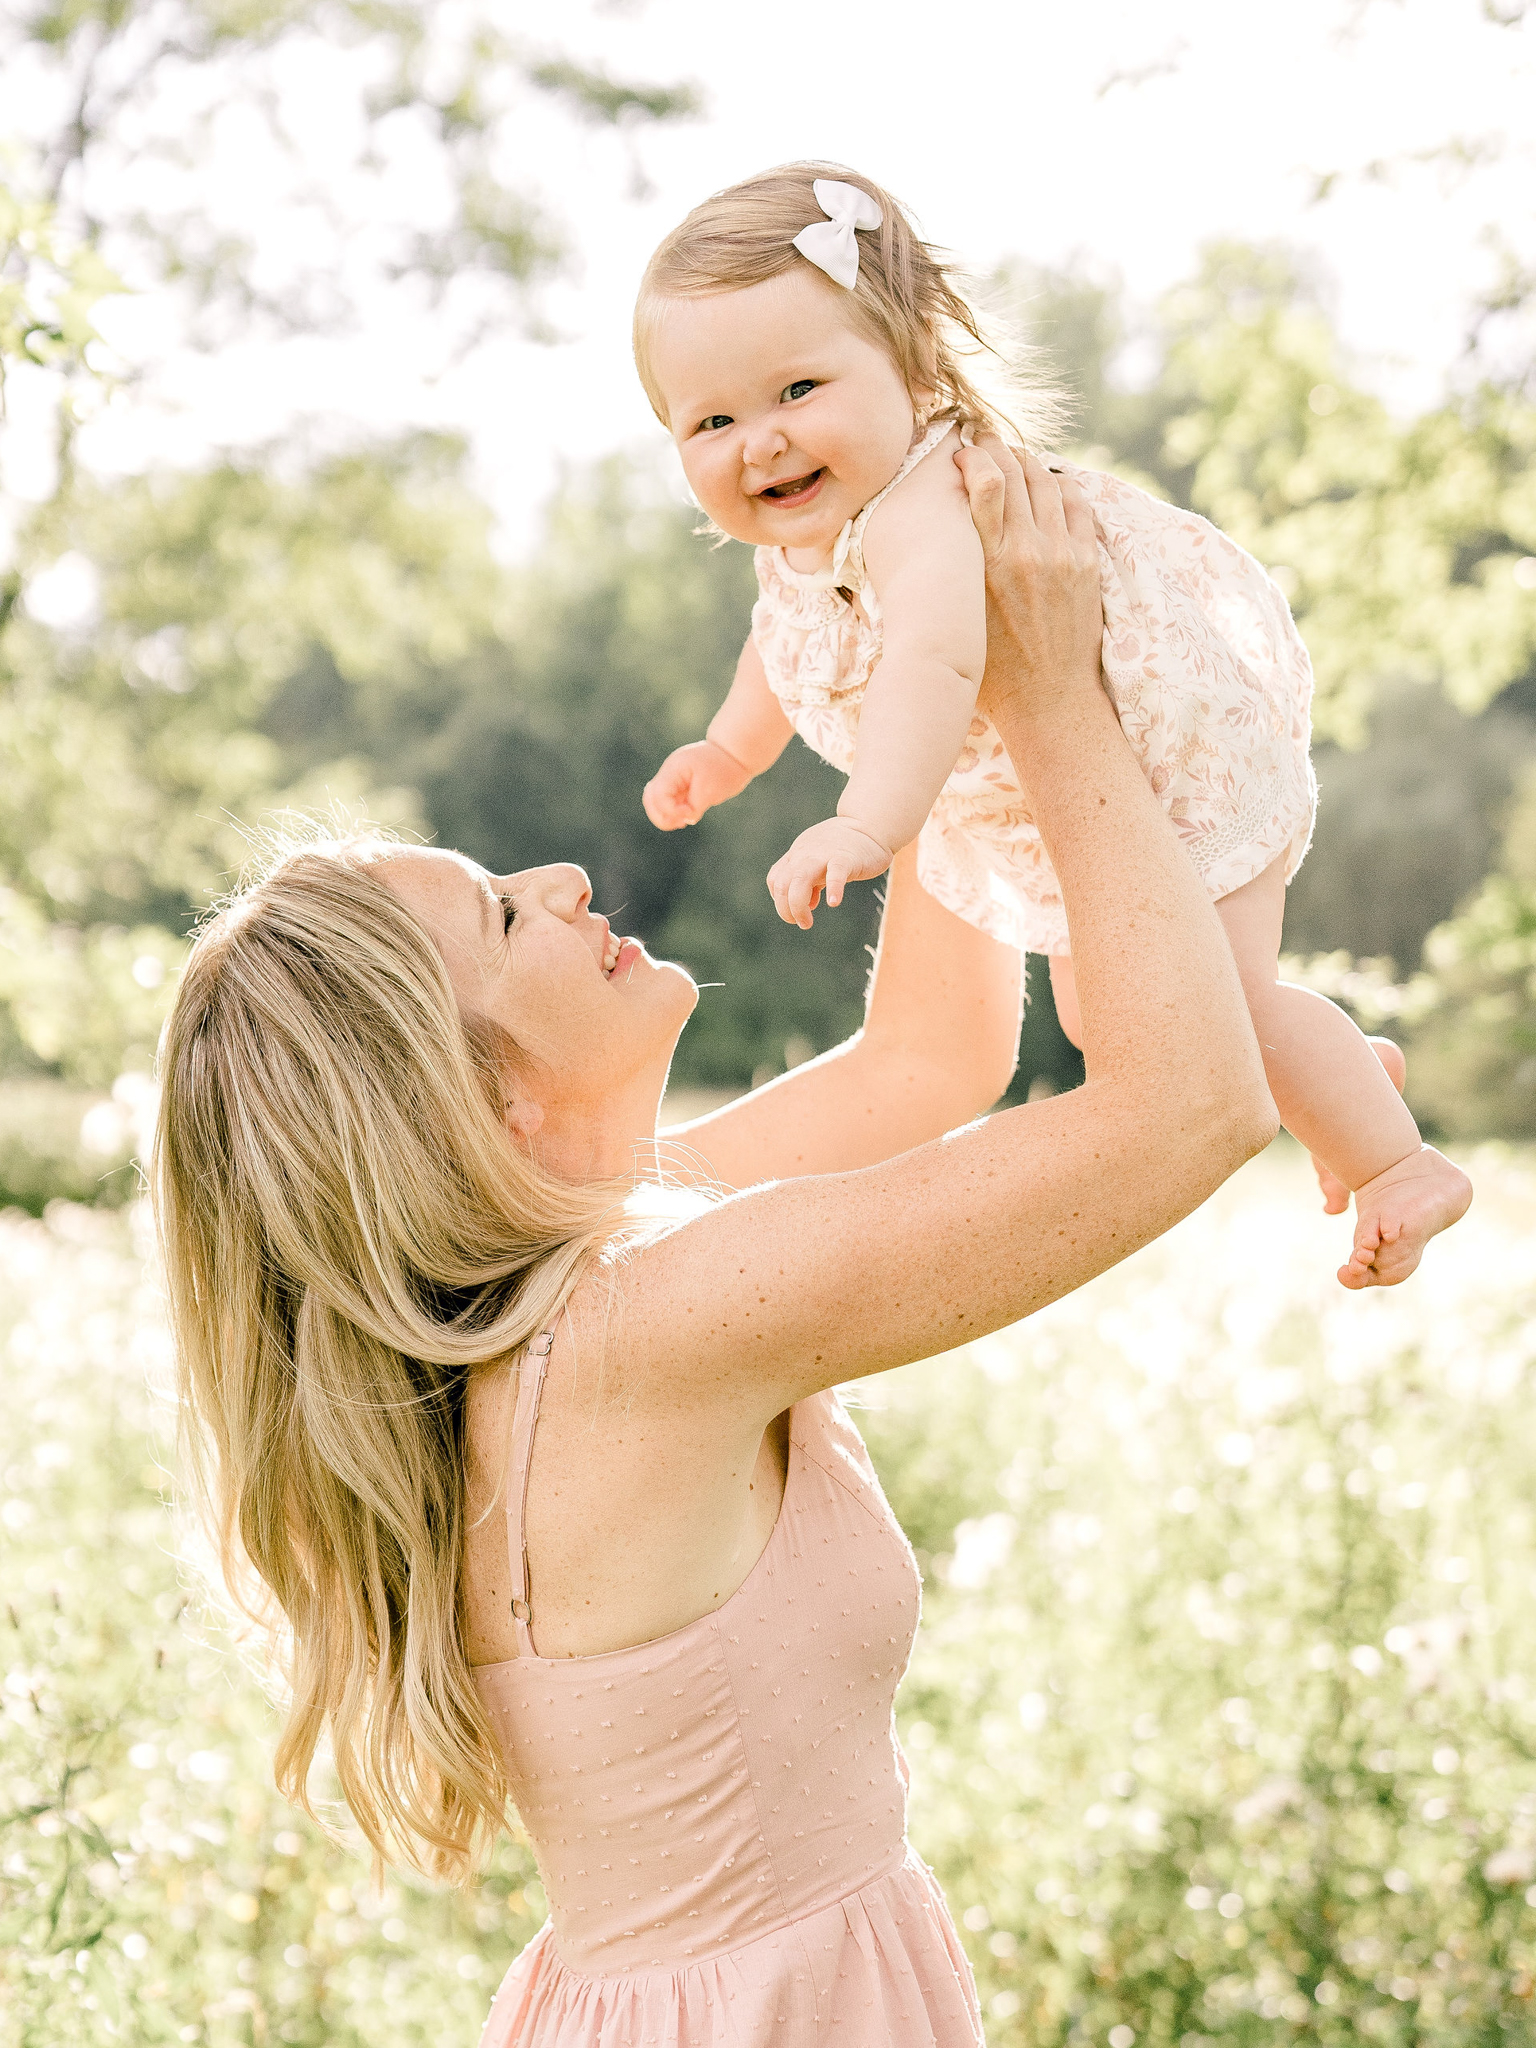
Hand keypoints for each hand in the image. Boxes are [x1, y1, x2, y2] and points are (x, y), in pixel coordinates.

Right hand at [643, 739, 752, 829]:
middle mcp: (669, 773)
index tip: (691, 813)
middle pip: (650, 798)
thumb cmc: (724, 768)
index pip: (658, 794)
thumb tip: (687, 820)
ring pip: (656, 802)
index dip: (670, 810)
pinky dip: (673, 812)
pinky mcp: (680, 786)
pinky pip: (668, 802)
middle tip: (681, 823)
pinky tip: (685, 818)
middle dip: (662, 815)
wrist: (734, 754)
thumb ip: (696, 806)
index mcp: (674, 769)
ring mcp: (673, 779)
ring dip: (665, 815)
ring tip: (682, 822)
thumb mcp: (711, 789)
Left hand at [767, 816, 893, 927]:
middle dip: (786, 909)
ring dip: (798, 905)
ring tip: (806, 923)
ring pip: (800, 879)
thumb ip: (811, 881)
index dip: (780, 900)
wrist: (870, 825)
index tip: (795, 911)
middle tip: (802, 923)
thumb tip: (809, 904)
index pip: (776, 880)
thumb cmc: (844, 846)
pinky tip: (833, 902)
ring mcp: (824, 855)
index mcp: (797, 856)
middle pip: (782, 883)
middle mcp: (805, 855)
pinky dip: (832, 888)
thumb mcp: (820, 861)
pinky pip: (835, 873)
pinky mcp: (846, 858)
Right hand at [952, 439, 1102, 730]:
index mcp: (988, 564)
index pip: (986, 481)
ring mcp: (1063, 554)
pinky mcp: (1087, 563)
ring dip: (1028, 462)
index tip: (960, 456)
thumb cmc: (991, 671)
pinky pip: (1078, 503)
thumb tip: (925, 539)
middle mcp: (1028, 551)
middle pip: (1016, 470)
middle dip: (997, 448)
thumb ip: (949, 574)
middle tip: (983, 443)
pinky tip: (1048, 483)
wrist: (1050, 702)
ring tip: (1012, 459)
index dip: (973, 456)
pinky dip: (1061, 484)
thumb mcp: (957, 618)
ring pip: (1048, 480)